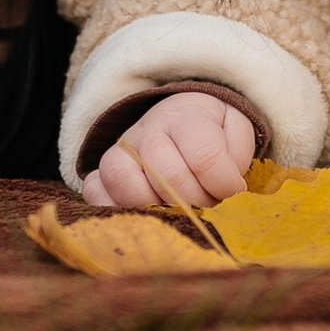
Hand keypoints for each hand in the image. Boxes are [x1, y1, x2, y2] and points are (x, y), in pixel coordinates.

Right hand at [83, 92, 256, 212]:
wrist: (182, 116)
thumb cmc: (213, 131)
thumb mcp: (235, 132)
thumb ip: (235, 156)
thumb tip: (226, 192)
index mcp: (187, 117)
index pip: (204, 154)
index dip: (223, 183)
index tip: (233, 191)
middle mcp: (149, 131)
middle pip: (165, 171)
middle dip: (193, 199)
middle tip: (207, 206)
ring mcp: (121, 150)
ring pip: (122, 178)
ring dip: (155, 206)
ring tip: (176, 213)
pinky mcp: (102, 171)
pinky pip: (93, 190)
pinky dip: (112, 207)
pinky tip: (141, 215)